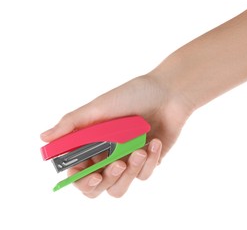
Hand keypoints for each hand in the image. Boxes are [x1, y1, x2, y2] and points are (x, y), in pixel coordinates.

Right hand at [41, 74, 192, 197]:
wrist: (167, 94)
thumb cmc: (131, 96)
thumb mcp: (98, 107)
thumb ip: (72, 124)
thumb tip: (44, 138)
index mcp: (92, 142)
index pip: (78, 170)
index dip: (77, 178)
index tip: (82, 173)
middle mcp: (107, 154)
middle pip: (97, 186)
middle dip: (104, 180)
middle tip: (115, 165)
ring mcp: (127, 160)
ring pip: (120, 186)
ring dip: (129, 172)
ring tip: (139, 150)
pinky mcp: (147, 163)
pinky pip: (144, 175)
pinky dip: (150, 160)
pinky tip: (155, 142)